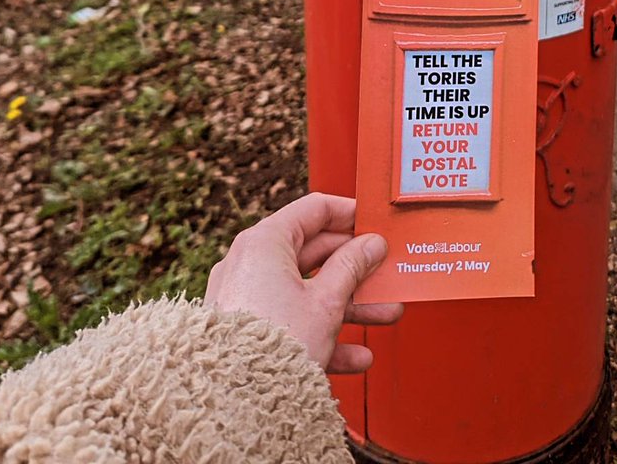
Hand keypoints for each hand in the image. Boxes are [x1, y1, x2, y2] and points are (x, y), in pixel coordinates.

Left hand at [205, 192, 401, 372]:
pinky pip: (291, 321)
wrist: (231, 406)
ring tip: (384, 315)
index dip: (350, 214)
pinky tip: (355, 355)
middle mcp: (250, 263)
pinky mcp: (246, 330)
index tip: (375, 224)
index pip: (314, 210)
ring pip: (307, 291)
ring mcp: (246, 297)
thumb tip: (371, 244)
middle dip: (357, 269)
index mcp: (265, 242)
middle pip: (314, 254)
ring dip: (349, 304)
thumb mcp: (326, 301)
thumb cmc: (273, 345)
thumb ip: (352, 266)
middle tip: (386, 274)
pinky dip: (323, 332)